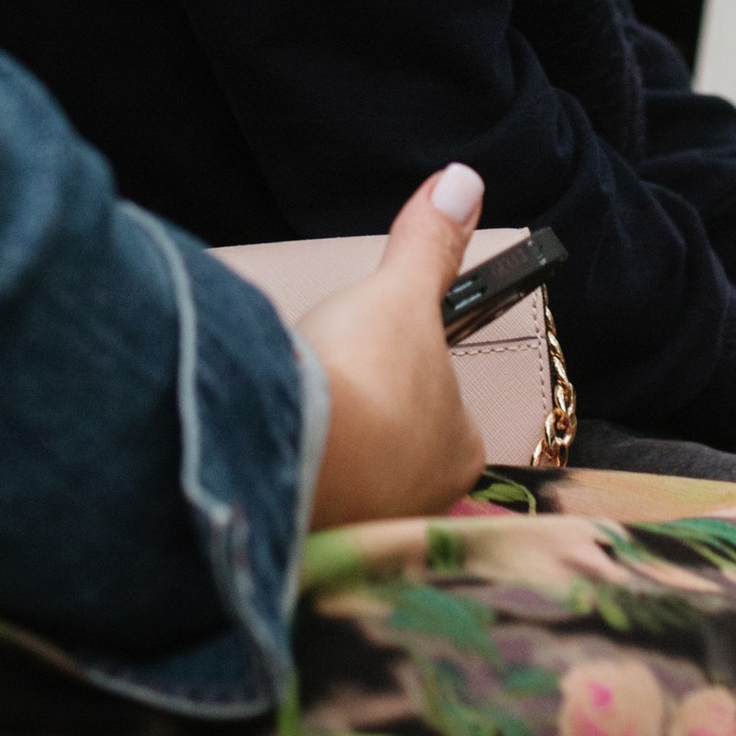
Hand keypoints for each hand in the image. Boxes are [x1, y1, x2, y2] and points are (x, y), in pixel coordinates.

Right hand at [302, 166, 489, 527]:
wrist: (292, 459)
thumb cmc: (364, 378)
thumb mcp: (399, 294)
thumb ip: (429, 246)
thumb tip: (463, 182)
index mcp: (458, 447)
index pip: (448, 413)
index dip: (414, 384)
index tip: (379, 366)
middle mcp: (425, 500)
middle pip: (399, 454)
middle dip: (368, 429)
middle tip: (332, 394)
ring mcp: (370, 533)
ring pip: (356, 488)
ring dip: (330, 459)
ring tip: (296, 426)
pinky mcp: (314, 554)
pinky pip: (311, 515)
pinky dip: (294, 490)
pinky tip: (272, 465)